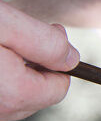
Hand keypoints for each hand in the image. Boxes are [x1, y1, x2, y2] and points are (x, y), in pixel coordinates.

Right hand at [0, 1, 79, 120]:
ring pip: (13, 97)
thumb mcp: (7, 23)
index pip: (60, 88)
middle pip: (36, 95)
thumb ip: (46, 43)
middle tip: (10, 40)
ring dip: (10, 74)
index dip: (53, 61)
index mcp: (15, 93)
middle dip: (31, 68)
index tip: (34, 39)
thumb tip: (72, 60)